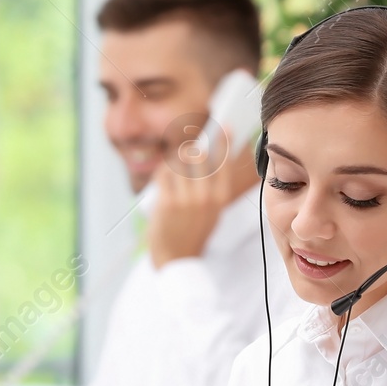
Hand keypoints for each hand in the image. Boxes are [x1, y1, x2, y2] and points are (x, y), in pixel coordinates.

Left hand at [147, 132, 252, 266]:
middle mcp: (205, 198)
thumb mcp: (212, 212)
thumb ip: (213, 187)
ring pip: (179, 163)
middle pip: (200, 157)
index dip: (224, 141)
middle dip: (192, 151)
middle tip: (189, 151)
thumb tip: (213, 155)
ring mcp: (186, 200)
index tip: (224, 126)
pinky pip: (163, 174)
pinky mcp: (167, 202)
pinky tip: (163, 176)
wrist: (176, 260)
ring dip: (174, 162)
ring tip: (174, 170)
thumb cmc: (193, 233)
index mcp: (220, 200)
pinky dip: (162, 171)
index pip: (224, 163)